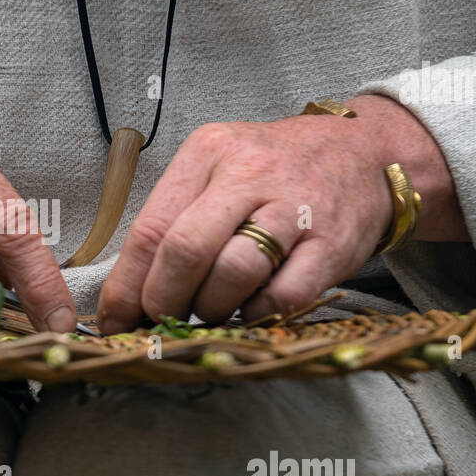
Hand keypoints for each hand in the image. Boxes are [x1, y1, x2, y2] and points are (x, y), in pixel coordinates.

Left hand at [96, 95, 466, 331]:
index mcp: (207, 153)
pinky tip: (251, 308)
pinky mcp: (331, 242)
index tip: (113, 322)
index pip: (150, 229)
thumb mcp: (215, 171)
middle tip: (163, 321)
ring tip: (210, 311)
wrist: (361, 154)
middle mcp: (248, 174)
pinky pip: (283, 295)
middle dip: (163, 301)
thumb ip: (173, 220)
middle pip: (185, 251)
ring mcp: (294, 207)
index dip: (125, 287)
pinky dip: (258, 313)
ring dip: (211, 309)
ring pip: (233, 273)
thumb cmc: (272, 171)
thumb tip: (127, 296)